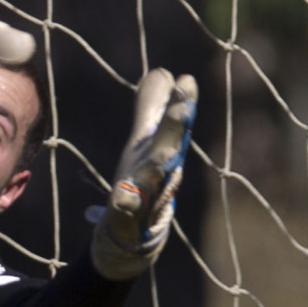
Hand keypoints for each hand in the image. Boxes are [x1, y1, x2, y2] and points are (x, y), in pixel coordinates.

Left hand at [90, 69, 197, 280]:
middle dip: (177, 126)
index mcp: (160, 151)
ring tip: (161, 153)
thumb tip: (161, 71)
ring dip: (158, 165)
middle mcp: (158, 172)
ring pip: (154, 179)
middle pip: (170, 146)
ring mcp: (145, 196)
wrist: (132, 235)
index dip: (181, 103)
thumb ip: (151, 107)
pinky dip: (126, 204)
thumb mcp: (144, 141)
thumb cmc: (142, 183)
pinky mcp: (126, 218)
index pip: (174, 124)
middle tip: (184, 104)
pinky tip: (121, 197)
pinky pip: (126, 211)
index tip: (186, 80)